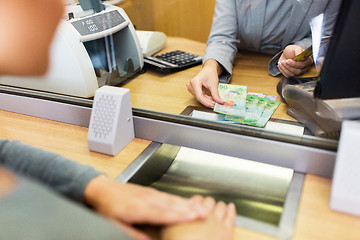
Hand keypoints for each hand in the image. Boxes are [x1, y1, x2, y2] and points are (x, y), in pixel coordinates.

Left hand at [84, 175, 207, 224]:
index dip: (178, 216)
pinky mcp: (151, 191)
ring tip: (202, 208)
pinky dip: (181, 200)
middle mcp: (147, 199)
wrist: (103, 189)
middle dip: (190, 209)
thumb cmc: (108, 208)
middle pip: (171, 205)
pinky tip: (188, 203)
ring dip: (188, 204)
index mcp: (137, 209)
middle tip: (205, 213)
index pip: (162, 213)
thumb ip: (132, 234)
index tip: (192, 217)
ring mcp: (150, 194)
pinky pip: (169, 196)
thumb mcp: (115, 224)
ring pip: (172, 199)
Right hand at [161, 195, 235, 239]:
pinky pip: (231, 216)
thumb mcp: (168, 230)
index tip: (196, 205)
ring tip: (218, 207)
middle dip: (207, 203)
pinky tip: (231, 208)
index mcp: (192, 212)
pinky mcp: (226, 231)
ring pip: (220, 206)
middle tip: (205, 207)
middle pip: (208, 201)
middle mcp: (205, 213)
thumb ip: (171, 219)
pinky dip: (231, 210)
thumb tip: (171, 214)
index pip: (196, 199)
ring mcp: (217, 221)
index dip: (196, 202)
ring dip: (219, 206)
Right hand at [187, 59, 224, 107]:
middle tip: (216, 104)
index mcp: (194, 82)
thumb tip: (219, 102)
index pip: (199, 96)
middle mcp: (190, 85)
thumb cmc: (210, 73)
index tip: (213, 105)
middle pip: (199, 98)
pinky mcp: (193, 90)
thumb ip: (216, 94)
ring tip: (215, 101)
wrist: (208, 69)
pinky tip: (211, 99)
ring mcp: (191, 88)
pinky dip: (206, 99)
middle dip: (208, 102)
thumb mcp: (214, 84)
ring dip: (208, 101)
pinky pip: (200, 97)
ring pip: (200, 98)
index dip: (207, 102)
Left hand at [278, 45, 313, 77]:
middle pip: (297, 71)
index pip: (302, 65)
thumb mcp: (295, 48)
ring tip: (281, 62)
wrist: (286, 54)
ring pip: (292, 74)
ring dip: (285, 68)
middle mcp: (304, 68)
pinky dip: (283, 70)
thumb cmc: (292, 50)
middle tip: (283, 61)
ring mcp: (298, 72)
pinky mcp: (292, 74)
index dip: (294, 64)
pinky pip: (287, 75)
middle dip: (289, 66)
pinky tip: (280, 65)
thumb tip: (299, 55)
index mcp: (308, 61)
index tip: (288, 60)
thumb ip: (298, 51)